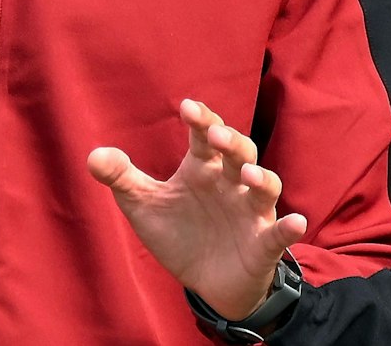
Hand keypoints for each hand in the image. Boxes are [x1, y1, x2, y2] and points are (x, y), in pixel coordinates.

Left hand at [87, 99, 307, 319]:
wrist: (205, 284)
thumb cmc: (178, 234)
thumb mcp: (143, 206)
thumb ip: (121, 179)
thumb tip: (94, 156)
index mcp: (202, 170)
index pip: (205, 138)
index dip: (201, 120)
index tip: (187, 107)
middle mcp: (230, 185)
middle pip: (240, 154)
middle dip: (231, 142)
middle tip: (216, 135)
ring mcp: (250, 214)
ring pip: (264, 188)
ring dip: (260, 180)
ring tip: (248, 175)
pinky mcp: (263, 245)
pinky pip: (280, 234)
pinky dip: (289, 228)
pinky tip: (296, 222)